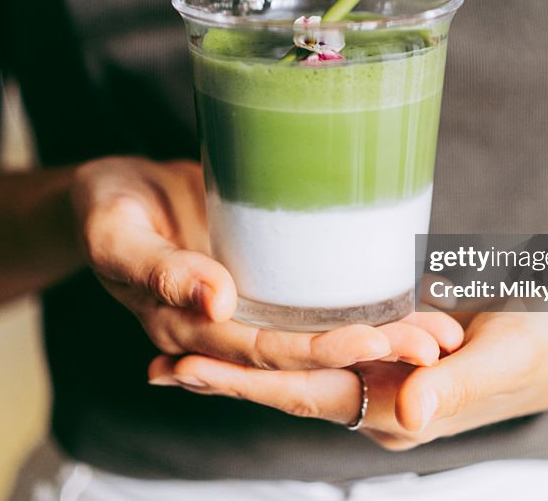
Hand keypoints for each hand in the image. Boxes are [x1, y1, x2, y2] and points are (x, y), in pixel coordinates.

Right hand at [71, 157, 461, 367]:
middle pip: (307, 352)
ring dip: (380, 337)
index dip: (321, 350)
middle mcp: (228, 331)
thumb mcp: (116, 235)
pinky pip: (316, 301)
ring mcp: (251, 310)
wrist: (113, 195)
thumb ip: (158, 270)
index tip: (376, 340)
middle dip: (372, 351)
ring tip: (441, 330)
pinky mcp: (267, 283)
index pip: (266, 352)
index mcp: (190, 333)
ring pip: (320, 332)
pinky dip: (363, 304)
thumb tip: (215, 302)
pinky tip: (408, 298)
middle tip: (434, 342)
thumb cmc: (106, 210)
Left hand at [148, 312, 547, 449]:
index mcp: (401, 408)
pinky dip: (282, 351)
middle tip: (158, 364)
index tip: (187, 369)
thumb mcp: (509, 355)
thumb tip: (401, 407)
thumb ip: (456, 384)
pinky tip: (252, 338)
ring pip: (301, 376)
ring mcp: (384, 386)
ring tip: (181, 355)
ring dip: (243, 368)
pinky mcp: (391, 361)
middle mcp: (382, 404)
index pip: (308, 396)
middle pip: (289, 391)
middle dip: (225, 379)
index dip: (245, 384)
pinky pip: (326, 357)